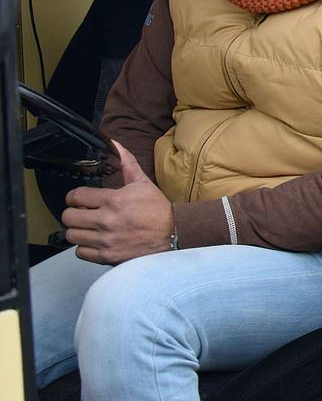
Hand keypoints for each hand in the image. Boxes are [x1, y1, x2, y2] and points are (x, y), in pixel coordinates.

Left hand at [62, 142, 173, 264]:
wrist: (174, 233)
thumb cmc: (157, 209)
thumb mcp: (142, 183)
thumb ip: (126, 163)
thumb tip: (114, 144)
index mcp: (114, 200)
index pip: (75, 196)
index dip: (76, 197)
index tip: (81, 199)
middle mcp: (107, 220)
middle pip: (68, 217)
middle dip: (74, 213)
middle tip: (83, 213)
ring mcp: (106, 240)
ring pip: (72, 235)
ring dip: (79, 231)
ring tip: (89, 228)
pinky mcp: (108, 256)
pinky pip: (80, 253)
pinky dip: (85, 248)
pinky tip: (96, 241)